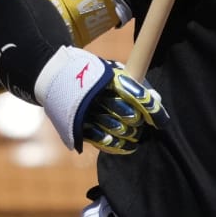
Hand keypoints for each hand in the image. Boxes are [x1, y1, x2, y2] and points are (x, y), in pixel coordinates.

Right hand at [32, 46, 167, 155]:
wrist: (54, 76)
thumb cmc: (92, 74)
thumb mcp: (112, 71)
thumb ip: (134, 85)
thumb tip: (156, 99)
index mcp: (111, 78)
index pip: (138, 96)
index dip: (153, 110)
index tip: (161, 121)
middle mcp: (100, 95)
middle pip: (129, 116)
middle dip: (138, 122)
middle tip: (140, 123)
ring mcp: (88, 111)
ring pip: (118, 130)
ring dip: (130, 135)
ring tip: (133, 134)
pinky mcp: (78, 126)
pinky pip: (102, 141)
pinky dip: (116, 145)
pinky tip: (124, 144)